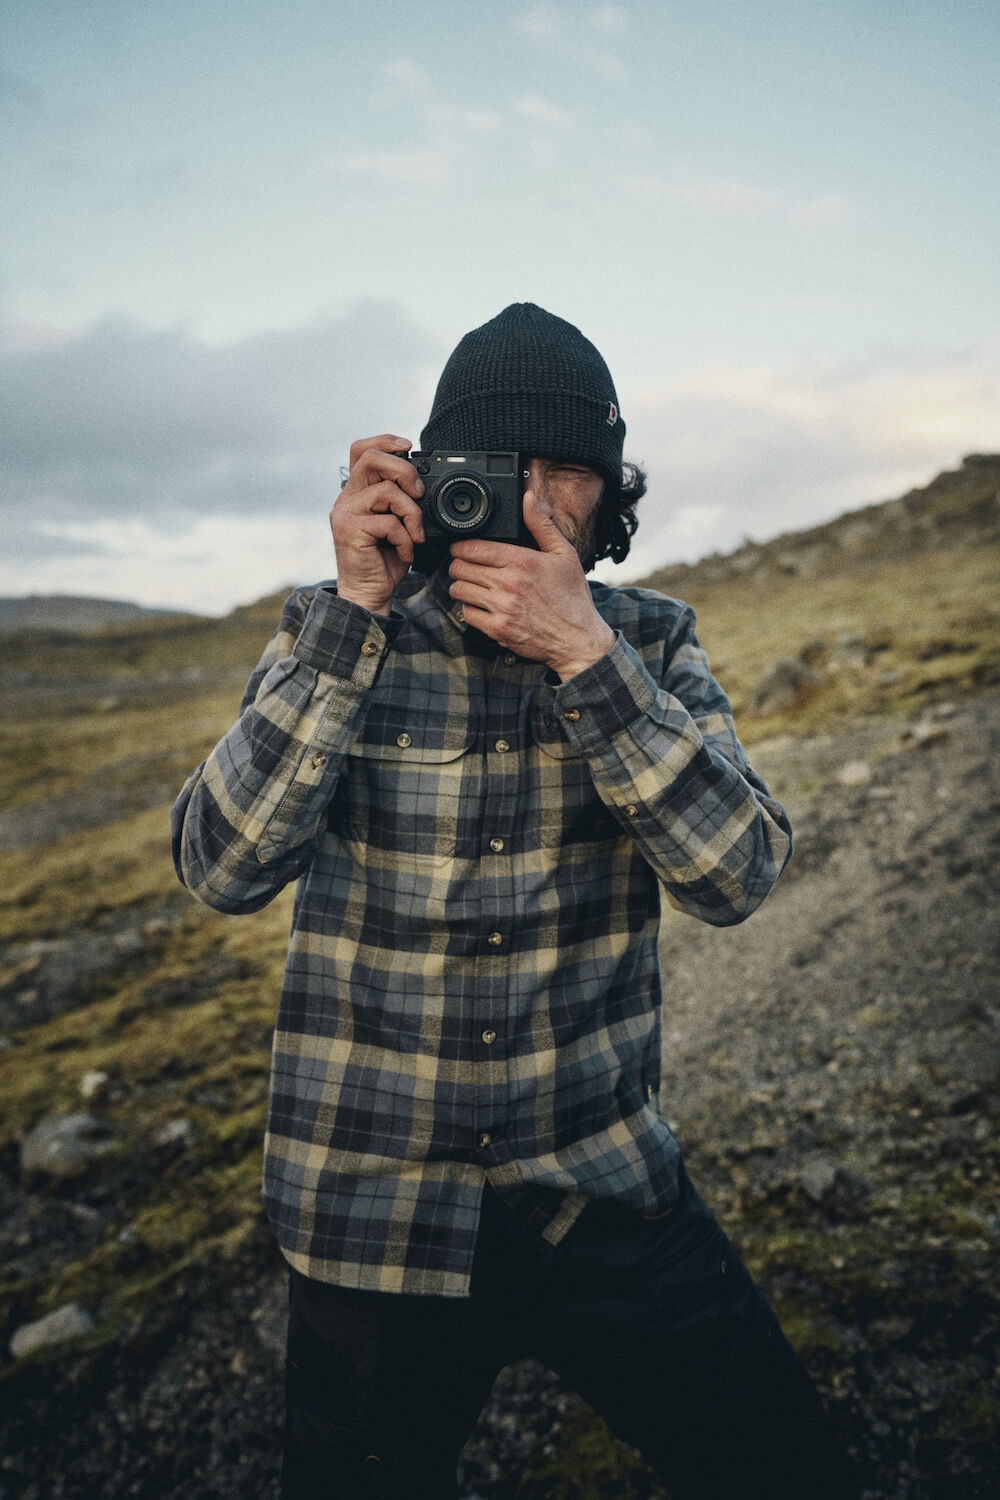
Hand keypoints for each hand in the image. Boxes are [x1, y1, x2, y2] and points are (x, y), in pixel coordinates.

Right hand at [330, 436, 424, 614]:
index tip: (409, 446)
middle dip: (404, 470)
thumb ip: (401, 500)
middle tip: (419, 492)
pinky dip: (405, 538)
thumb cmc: (385, 561)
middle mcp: (346, 499)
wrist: (369, 594)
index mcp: (357, 492)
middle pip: (371, 459)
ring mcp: (345, 514)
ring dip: (412, 513)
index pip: (361, 451)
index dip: (385, 440)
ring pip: (386, 492)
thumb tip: (422, 482)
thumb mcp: (397, 524)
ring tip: (415, 534)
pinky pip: (389, 522)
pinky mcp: (349, 531)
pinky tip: (405, 552)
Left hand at [448, 490, 614, 678]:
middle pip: (459, 567)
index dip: (461, 545)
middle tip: (465, 565)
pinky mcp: (498, 630)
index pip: (473, 547)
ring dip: (461, 586)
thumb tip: (528, 498)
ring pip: (459, 590)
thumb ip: (541, 525)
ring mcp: (501, 608)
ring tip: (472, 584)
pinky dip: (470, 609)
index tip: (462, 547)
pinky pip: (467, 614)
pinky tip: (482, 605)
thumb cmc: (573, 597)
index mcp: (523, 561)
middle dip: (459, 564)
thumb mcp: (564, 555)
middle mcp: (509, 584)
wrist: (578, 639)